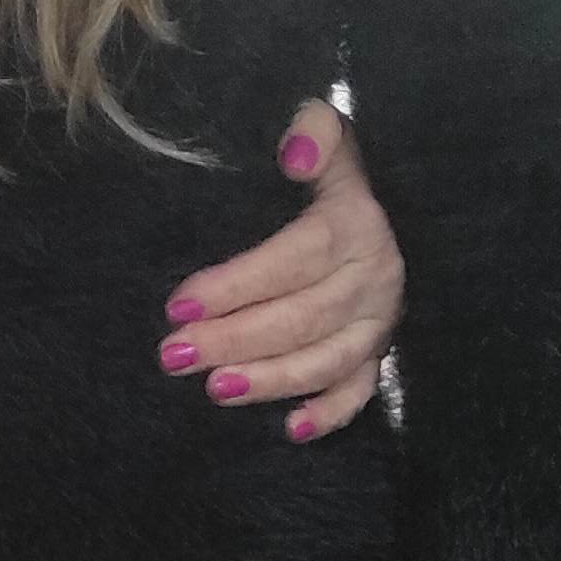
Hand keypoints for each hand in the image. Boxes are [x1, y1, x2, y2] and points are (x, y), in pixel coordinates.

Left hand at [158, 100, 402, 440]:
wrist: (387, 204)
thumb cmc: (329, 173)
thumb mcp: (325, 133)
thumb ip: (313, 131)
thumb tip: (293, 154)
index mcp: (354, 225)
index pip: (293, 258)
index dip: (237, 284)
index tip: (180, 303)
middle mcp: (373, 277)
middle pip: (301, 317)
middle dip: (233, 339)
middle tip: (174, 354)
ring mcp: (378, 321)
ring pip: (325, 361)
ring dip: (269, 380)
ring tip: (214, 388)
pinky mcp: (377, 353)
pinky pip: (361, 391)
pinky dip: (331, 413)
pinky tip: (291, 429)